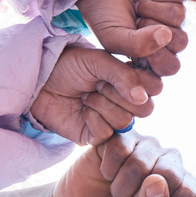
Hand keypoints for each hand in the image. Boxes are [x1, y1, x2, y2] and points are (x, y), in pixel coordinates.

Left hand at [31, 46, 161, 144]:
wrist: (41, 79)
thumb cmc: (70, 66)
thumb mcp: (98, 61)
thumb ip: (123, 75)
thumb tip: (142, 97)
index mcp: (133, 82)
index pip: (154, 88)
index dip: (139, 81)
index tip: (117, 70)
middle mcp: (126, 102)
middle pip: (145, 109)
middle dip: (119, 94)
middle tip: (98, 84)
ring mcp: (112, 120)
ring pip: (125, 120)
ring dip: (102, 104)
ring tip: (86, 95)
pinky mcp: (95, 135)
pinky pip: (106, 133)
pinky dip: (92, 119)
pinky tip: (82, 109)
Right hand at [51, 131, 195, 196]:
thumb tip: (157, 182)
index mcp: (182, 189)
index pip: (188, 192)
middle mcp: (169, 163)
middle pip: (169, 171)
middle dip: (141, 196)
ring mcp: (147, 147)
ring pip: (142, 159)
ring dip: (121, 184)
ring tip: (116, 191)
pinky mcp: (123, 136)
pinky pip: (120, 147)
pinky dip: (108, 167)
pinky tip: (106, 173)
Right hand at [77, 0, 187, 76]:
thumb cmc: (104, 16)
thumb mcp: (113, 39)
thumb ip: (137, 46)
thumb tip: (167, 35)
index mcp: (155, 54)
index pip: (171, 66)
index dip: (157, 58)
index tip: (136, 46)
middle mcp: (168, 35)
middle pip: (181, 42)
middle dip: (152, 30)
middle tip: (135, 22)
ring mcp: (173, 12)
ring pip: (179, 16)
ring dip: (152, 9)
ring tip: (138, 6)